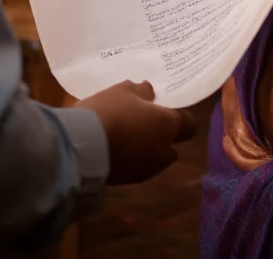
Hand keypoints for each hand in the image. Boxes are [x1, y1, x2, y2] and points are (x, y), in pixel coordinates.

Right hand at [74, 80, 195, 184]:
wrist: (82, 148)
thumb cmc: (110, 112)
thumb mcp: (124, 90)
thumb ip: (142, 90)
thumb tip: (150, 92)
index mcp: (168, 126)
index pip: (190, 125)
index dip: (179, 117)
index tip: (164, 109)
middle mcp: (163, 151)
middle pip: (172, 146)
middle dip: (162, 137)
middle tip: (143, 123)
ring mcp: (147, 170)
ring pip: (155, 159)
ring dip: (147, 150)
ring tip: (125, 136)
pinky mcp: (129, 182)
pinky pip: (137, 168)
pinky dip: (131, 161)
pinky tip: (115, 150)